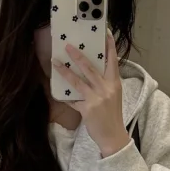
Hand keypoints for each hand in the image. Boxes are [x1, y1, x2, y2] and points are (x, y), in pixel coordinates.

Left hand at [53, 29, 129, 157]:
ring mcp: (96, 99)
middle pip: (90, 68)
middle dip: (78, 56)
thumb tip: (92, 72)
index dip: (109, 46)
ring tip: (55, 61)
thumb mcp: (114, 96)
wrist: (114, 137)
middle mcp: (106, 88)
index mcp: (115, 83)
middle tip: (68, 46)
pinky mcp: (87, 109)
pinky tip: (56, 92)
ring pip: (77, 81)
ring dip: (65, 70)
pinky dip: (64, 96)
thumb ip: (104, 84)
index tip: (105, 33)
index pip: (113, 61)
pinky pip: (72, 100)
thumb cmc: (113, 115)